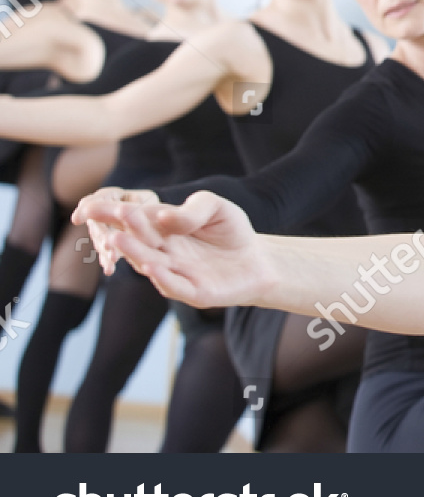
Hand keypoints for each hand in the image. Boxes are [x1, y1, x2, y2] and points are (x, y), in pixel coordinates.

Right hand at [72, 190, 270, 308]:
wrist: (260, 260)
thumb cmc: (232, 232)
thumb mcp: (217, 208)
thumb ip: (193, 209)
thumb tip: (163, 215)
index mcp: (162, 231)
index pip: (134, 221)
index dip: (112, 213)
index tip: (89, 204)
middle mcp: (162, 254)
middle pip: (138, 241)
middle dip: (121, 229)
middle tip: (107, 215)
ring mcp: (176, 274)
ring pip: (149, 263)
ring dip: (134, 252)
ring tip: (117, 237)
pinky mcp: (194, 292)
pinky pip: (174, 286)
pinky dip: (162, 277)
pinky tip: (152, 266)